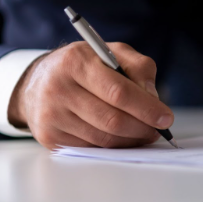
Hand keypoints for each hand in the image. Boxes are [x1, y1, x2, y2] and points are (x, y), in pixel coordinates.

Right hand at [8, 42, 171, 148]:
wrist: (37, 83)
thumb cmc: (81, 67)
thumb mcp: (110, 53)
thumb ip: (138, 67)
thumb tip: (152, 98)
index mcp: (76, 61)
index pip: (118, 92)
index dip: (146, 108)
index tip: (165, 117)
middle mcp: (58, 88)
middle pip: (112, 120)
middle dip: (142, 128)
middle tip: (157, 129)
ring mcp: (51, 115)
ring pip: (103, 139)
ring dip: (130, 140)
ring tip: (143, 133)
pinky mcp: (50, 136)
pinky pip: (91, 148)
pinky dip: (112, 146)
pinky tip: (121, 137)